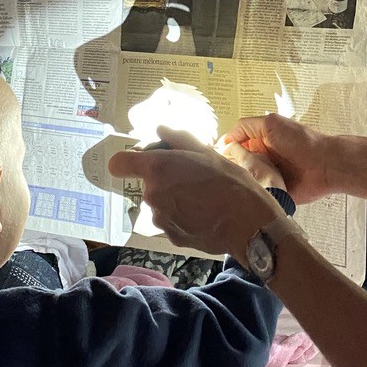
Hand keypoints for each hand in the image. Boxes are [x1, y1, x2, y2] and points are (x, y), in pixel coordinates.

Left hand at [108, 127, 282, 259]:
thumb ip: (179, 139)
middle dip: (165, 180)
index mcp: (158, 168)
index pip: (119, 163)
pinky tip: (204, 216)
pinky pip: (171, 222)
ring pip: (160, 204)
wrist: (247, 224)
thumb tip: (161, 130)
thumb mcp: (208, 153)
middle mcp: (152, 194)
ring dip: (174, 200)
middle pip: (148, 184)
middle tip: (193, 179)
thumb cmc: (230, 182)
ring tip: (202, 200)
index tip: (143, 162)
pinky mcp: (170, 237)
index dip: (128, 162)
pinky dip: (183, 219)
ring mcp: (160, 219)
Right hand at [220, 114, 332, 203]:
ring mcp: (268, 177)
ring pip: (245, 180)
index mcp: (261, 141)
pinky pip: (258, 195)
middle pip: (237, 164)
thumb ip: (246, 127)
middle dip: (229, 168)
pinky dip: (252, 195)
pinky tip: (244, 197)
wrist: (325, 165)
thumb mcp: (271, 124)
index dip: (224, 150)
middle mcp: (262, 159)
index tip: (213, 157)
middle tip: (220, 173)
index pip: (235, 145)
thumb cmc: (301, 141)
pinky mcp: (274, 193)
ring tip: (230, 185)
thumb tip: (225, 139)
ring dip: (240, 181)